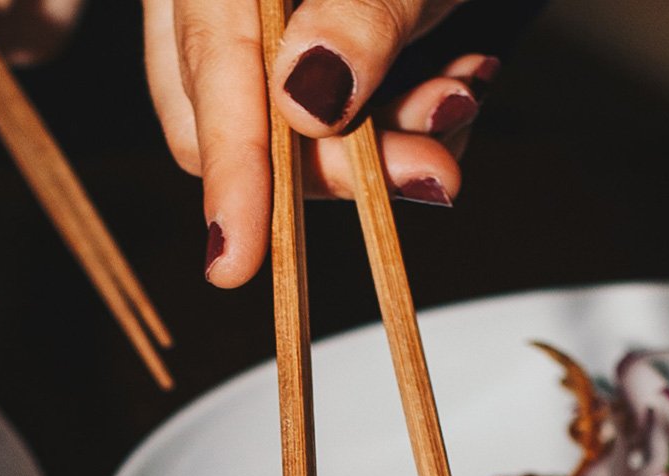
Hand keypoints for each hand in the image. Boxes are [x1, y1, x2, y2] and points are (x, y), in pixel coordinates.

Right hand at [146, 0, 491, 288]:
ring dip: (389, 135)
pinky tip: (459, 76)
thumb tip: (305, 100)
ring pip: (289, 119)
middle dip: (333, 162)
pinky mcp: (315, 28)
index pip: (208, 69)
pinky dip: (406, 104)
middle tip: (425, 170)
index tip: (237, 258)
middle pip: (232, 114)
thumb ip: (362, 12)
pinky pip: (335, 98)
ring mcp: (264, 11)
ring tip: (460, 100)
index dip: (228, 169)